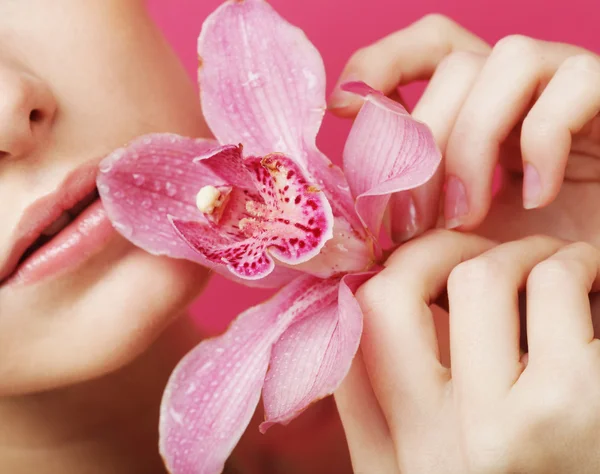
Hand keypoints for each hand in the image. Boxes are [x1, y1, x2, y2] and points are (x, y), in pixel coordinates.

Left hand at [330, 16, 599, 244]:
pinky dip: (543, 143)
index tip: (340, 108)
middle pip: (455, 68)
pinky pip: (574, 87)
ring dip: (472, 144)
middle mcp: (520, 84)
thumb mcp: (458, 237)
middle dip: (423, 146)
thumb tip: (352, 220)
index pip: (431, 48)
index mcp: (479, 104)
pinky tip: (535, 199)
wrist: (592, 279)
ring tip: (467, 218)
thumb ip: (413, 219)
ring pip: (505, 62)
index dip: (381, 62)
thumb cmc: (530, 259)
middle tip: (409, 224)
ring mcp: (569, 83)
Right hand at [335, 230, 599, 473]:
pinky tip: (596, 283)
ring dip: (527, 253)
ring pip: (481, 276)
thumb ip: (399, 409)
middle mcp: (435, 452)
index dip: (373, 283)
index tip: (420, 270)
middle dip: (435, 251)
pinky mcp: (576, 402)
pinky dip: (581, 264)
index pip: (345, 347)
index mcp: (397, 464)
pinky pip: (557, 282)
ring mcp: (505, 431)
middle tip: (481, 252)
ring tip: (558, 269)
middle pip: (387, 299)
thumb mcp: (441, 466)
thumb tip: (369, 309)